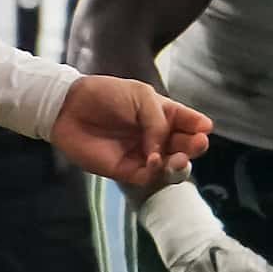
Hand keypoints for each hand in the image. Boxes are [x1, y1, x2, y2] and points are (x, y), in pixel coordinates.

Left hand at [51, 76, 209, 183]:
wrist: (69, 107)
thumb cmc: (106, 95)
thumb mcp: (141, 96)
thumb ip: (159, 121)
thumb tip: (163, 150)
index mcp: (164, 115)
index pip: (190, 124)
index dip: (199, 127)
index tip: (203, 128)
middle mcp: (157, 137)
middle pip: (186, 147)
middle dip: (195, 147)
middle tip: (197, 144)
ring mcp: (143, 154)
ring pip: (171, 166)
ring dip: (180, 163)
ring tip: (178, 158)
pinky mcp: (126, 170)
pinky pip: (149, 176)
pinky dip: (156, 171)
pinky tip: (154, 160)